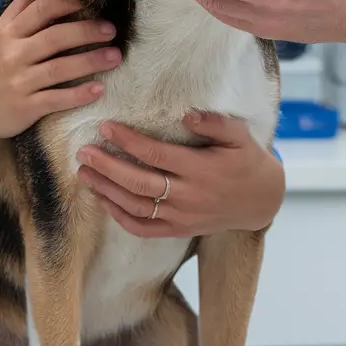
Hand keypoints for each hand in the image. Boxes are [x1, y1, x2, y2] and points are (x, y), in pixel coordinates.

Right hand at [0, 0, 120, 141]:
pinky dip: (78, 95)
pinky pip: (56, 99)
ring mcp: (20, 83)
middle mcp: (13, 56)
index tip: (89, 3)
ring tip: (115, 57)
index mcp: (8, 35)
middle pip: (55, 38)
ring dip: (90, 62)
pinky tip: (98, 90)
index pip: (40, 10)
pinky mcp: (26, 107)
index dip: (67, 3)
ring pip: (59, 69)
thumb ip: (17, 12)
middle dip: (86, 31)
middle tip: (111, 30)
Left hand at [75, 113, 284, 237]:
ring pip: (136, 207)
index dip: (129, 141)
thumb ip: (215, 123)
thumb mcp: (240, 136)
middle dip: (107, 167)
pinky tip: (102, 199)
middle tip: (84, 151)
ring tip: (84, 173)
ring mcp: (182, 217)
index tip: (106, 127)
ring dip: (107, 191)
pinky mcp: (179, 230)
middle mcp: (188, 196)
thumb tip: (187, 115)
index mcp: (201, 169)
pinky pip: (144, 229)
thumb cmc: (246, 161)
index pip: (156, 155)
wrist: (261, 201)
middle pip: (139, 183)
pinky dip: (120, 217)